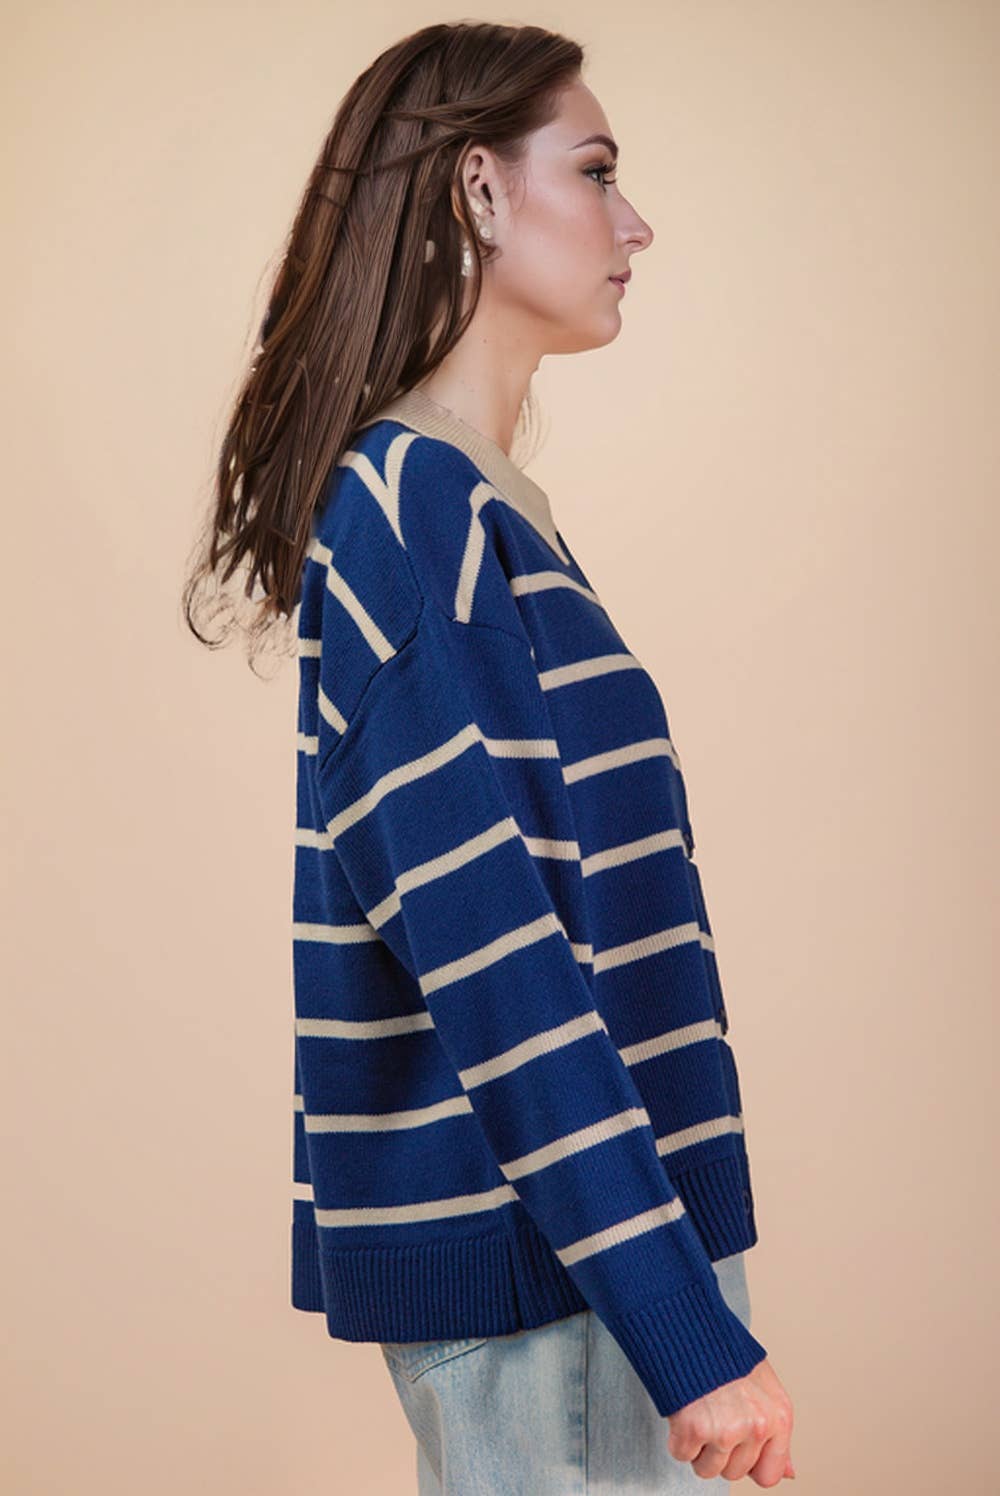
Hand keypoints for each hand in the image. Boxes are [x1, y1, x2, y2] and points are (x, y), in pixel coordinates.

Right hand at [667, 1357, 795, 1484]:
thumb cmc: (725, 1351)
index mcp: (779, 1416)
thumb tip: (789, 1472)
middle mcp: (757, 1426)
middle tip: (714, 1416)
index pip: (769, 1475)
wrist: (690, 1325)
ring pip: (707, 1469)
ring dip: (698, 1447)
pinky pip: (682, 1454)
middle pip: (734, 1473)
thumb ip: (776, 1431)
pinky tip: (684, 1410)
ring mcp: (726, 1430)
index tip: (737, 1445)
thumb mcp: (763, 1384)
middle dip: (720, 1451)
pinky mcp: (694, 1428)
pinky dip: (677, 1437)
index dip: (749, 1462)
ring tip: (700, 1412)